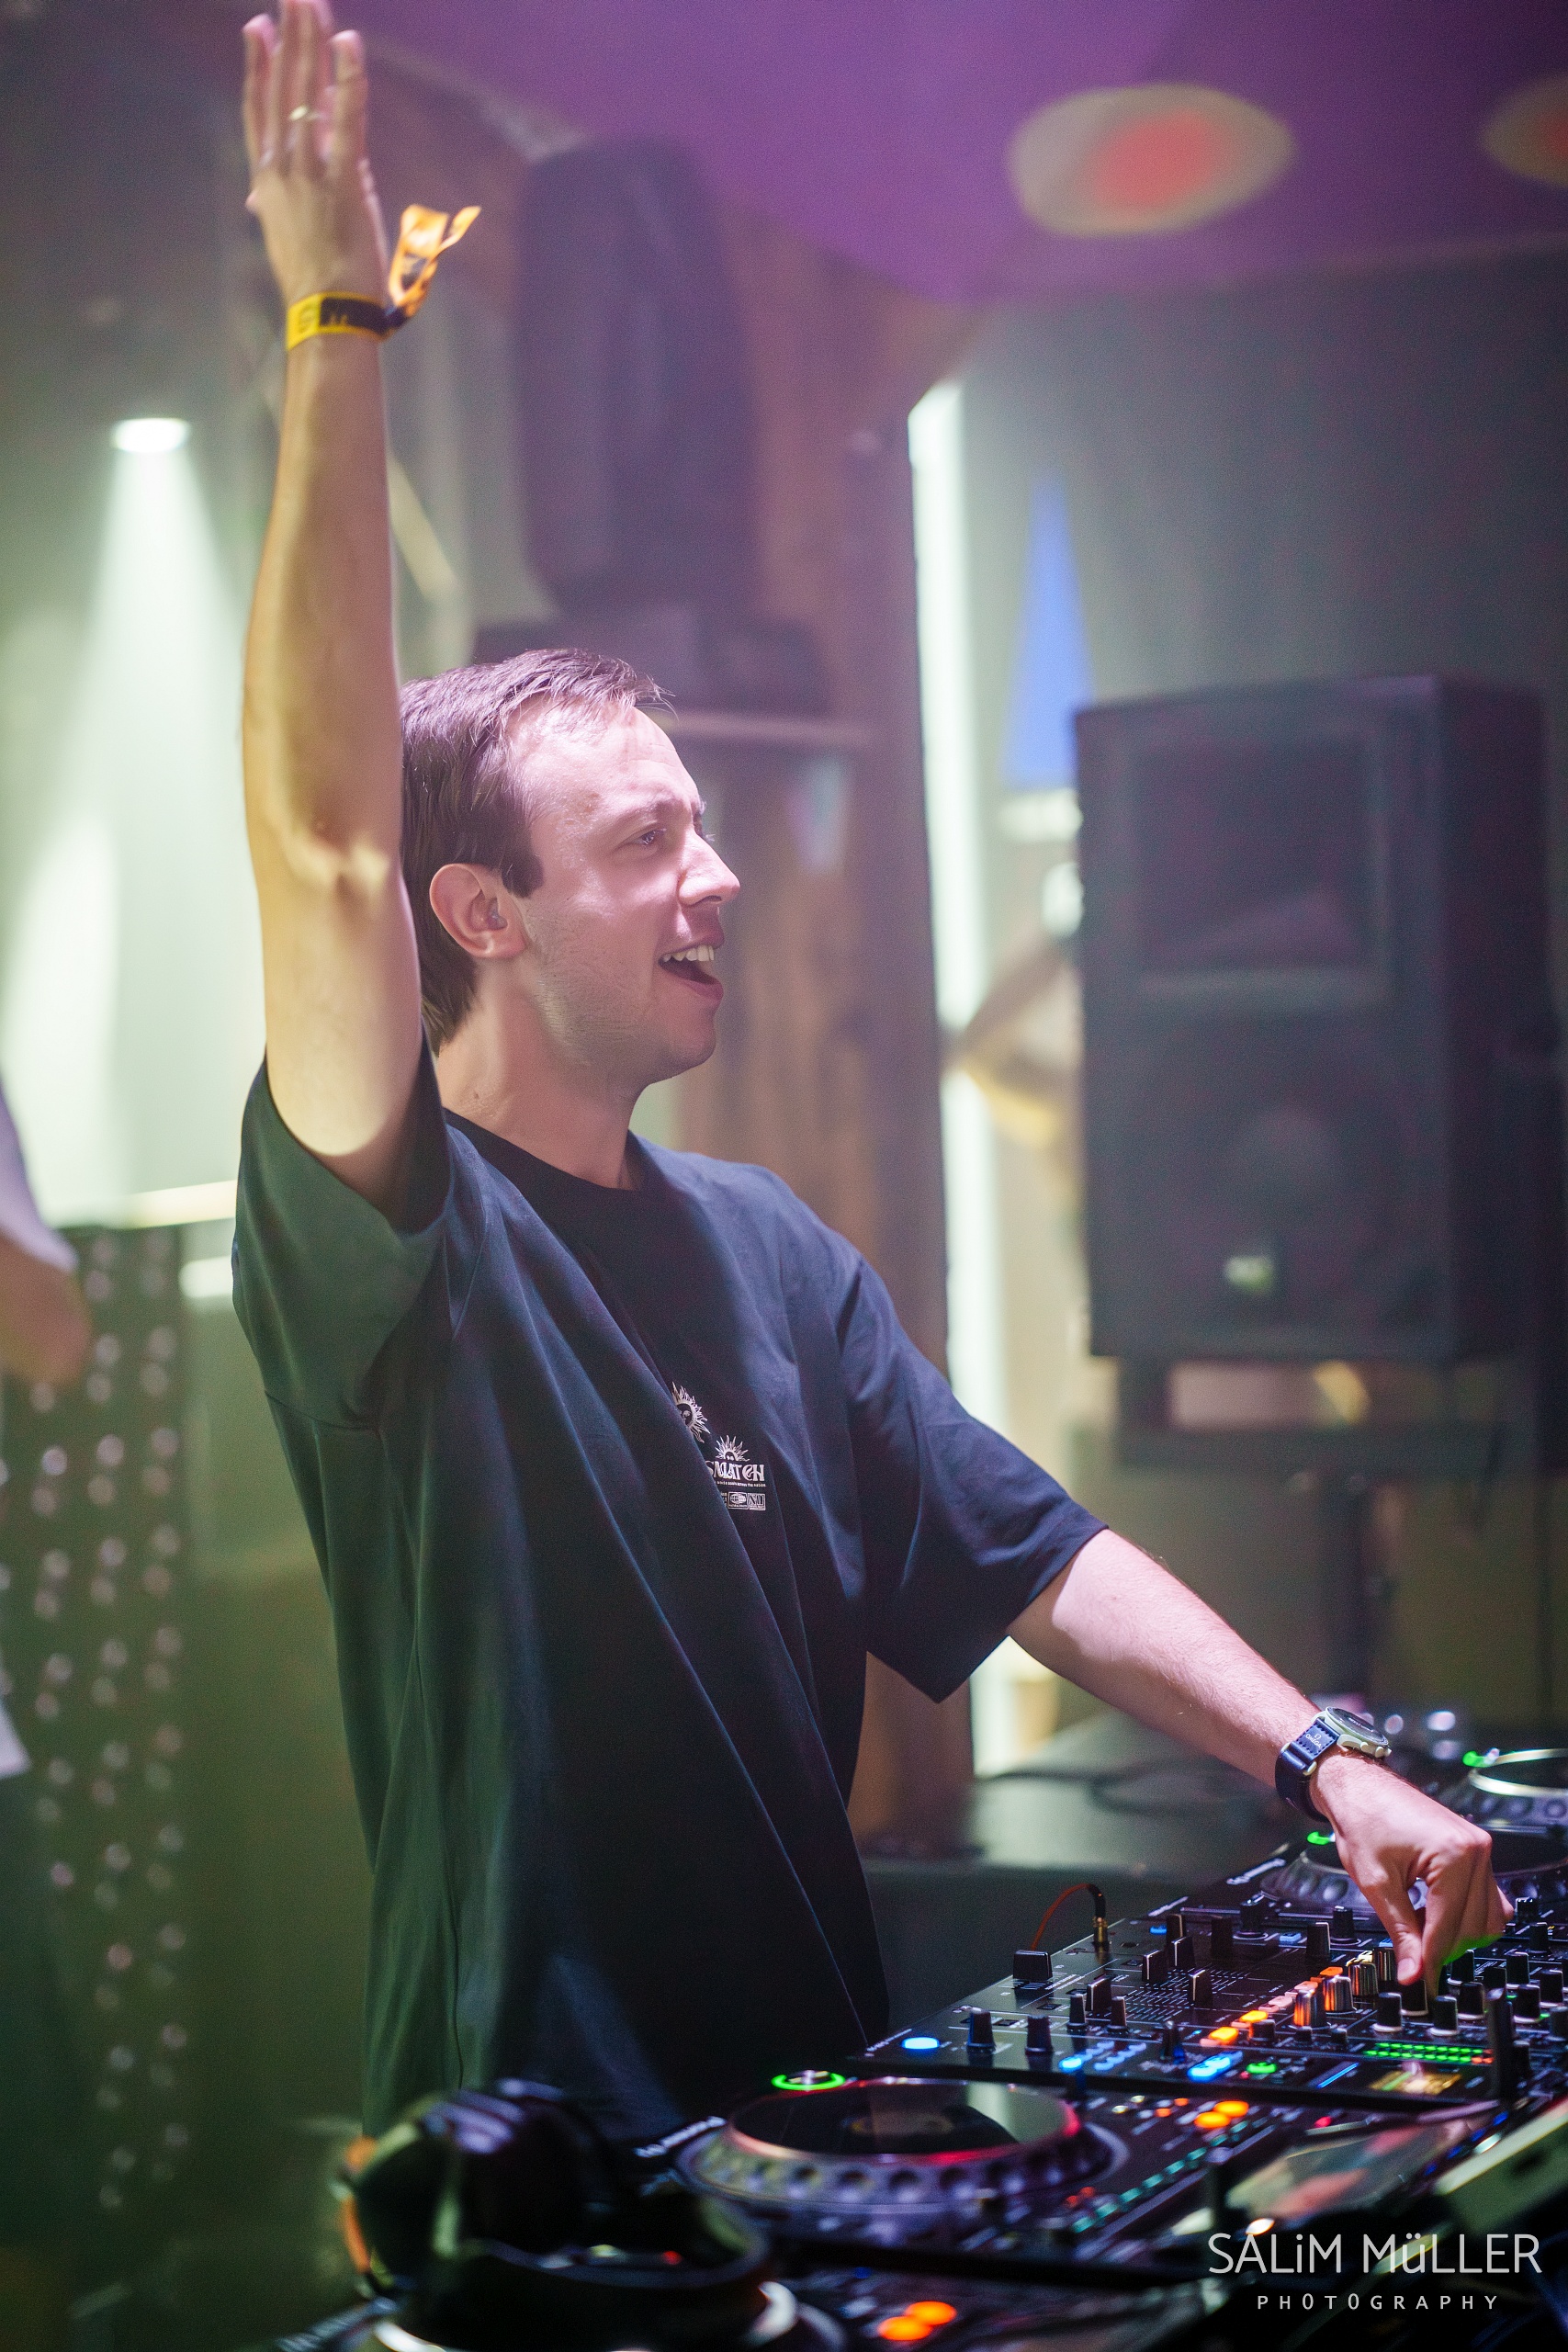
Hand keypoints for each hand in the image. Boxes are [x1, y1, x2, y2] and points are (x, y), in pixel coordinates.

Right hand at [242, 0, 387, 310]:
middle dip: (287, 36)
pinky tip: (348, 42)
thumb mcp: (283, 237)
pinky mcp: (343, 180)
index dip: (257, 65)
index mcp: (266, 180)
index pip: (257, 109)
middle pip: (282, 87)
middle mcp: (281, 167)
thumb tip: (254, 197)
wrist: (325, 316)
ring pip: (307, 91)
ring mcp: (309, 171)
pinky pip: (347, 119)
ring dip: (311, 41)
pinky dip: (349, 78)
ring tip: (310, 1)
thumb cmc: (311, 286)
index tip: (256, 28)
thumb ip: (270, 206)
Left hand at [1314, 1749, 1510, 1987]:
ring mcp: (1479, 1848)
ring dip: (1458, 1933)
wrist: (1358, 1784)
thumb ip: (1400, 1931)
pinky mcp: (1475, 1849)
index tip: (1421, 1983)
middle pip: (1474, 1927)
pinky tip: (1434, 1914)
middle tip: (1416, 1962)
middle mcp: (1476, 1850)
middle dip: (1445, 1948)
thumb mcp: (1376, 1883)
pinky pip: (1487, 1896)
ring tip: (1421, 1932)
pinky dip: (1466, 1913)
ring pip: (1488, 1916)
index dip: (1432, 1961)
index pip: (1449, 1927)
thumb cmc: (1362, 1819)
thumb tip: (1414, 1973)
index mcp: (1454, 1855)